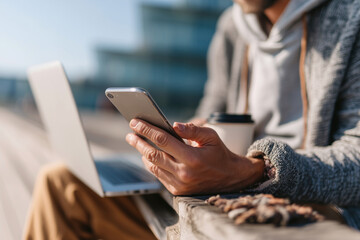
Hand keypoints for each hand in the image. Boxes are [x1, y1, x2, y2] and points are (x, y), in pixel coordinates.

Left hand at [126, 119, 263, 194]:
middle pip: (153, 154)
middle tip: (130, 134)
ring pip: (153, 166)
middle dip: (138, 142)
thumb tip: (173, 124)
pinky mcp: (177, 191)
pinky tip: (148, 156)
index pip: (163, 140)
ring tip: (137, 142)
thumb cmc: (220, 154)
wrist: (231, 178)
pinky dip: (151, 164)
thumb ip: (192, 129)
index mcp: (192, 158)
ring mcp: (180, 184)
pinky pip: (159, 176)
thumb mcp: (211, 136)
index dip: (147, 130)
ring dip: (143, 153)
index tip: (135, 122)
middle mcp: (184, 173)